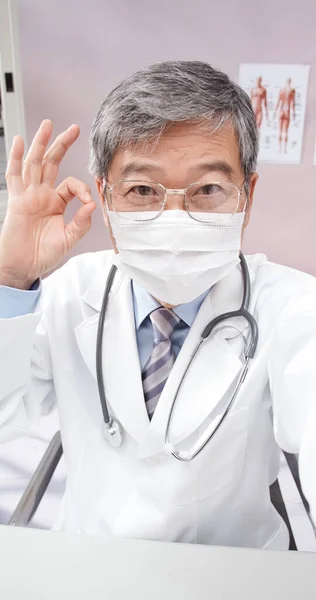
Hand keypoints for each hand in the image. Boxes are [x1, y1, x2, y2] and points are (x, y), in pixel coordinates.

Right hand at [0, 120, 95, 288]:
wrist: (23, 267)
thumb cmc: (43, 255)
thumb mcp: (68, 239)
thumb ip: (81, 222)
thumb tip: (91, 204)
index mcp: (56, 203)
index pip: (70, 184)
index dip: (81, 187)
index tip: (86, 200)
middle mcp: (42, 195)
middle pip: (51, 163)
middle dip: (61, 145)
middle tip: (72, 128)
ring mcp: (28, 195)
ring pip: (34, 163)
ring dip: (40, 143)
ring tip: (47, 125)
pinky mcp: (16, 200)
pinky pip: (14, 175)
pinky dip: (16, 158)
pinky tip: (20, 141)